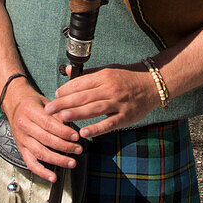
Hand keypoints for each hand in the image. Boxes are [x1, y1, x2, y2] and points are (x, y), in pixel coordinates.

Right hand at [2, 78, 82, 181]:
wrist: (14, 103)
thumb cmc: (32, 103)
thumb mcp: (46, 102)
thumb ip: (57, 114)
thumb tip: (71, 127)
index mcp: (30, 111)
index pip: (48, 124)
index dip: (63, 132)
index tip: (76, 136)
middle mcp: (24, 126)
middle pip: (46, 139)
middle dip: (64, 146)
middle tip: (78, 149)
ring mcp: (22, 139)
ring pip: (40, 153)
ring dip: (57, 159)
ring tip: (71, 162)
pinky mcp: (21, 149)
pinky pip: (30, 163)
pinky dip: (42, 172)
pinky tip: (53, 177)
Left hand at [43, 63, 159, 137]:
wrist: (153, 84)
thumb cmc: (127, 77)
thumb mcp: (108, 70)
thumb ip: (87, 73)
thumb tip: (66, 70)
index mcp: (104, 76)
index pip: (80, 83)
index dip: (66, 90)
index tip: (55, 95)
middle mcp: (110, 89)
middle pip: (83, 96)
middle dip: (64, 103)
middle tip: (49, 109)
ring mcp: (118, 103)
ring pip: (93, 109)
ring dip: (76, 114)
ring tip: (61, 118)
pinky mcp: (126, 116)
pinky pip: (109, 123)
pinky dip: (96, 129)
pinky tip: (84, 133)